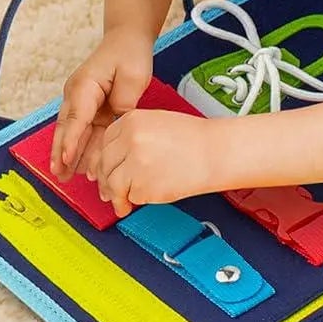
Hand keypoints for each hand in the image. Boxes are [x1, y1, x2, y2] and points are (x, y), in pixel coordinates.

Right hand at [52, 28, 153, 178]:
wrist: (126, 39)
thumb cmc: (129, 54)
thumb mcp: (133, 76)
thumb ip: (124, 101)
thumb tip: (118, 123)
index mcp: (85, 86)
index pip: (76, 118)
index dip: (71, 140)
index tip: (66, 159)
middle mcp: (76, 95)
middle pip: (67, 128)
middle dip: (61, 153)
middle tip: (58, 176)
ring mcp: (80, 101)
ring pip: (72, 133)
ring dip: (68, 154)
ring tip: (64, 176)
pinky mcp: (88, 108)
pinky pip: (83, 131)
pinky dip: (80, 147)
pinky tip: (79, 164)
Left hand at [90, 110, 216, 217]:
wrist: (217, 153)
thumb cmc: (196, 140)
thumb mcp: (158, 123)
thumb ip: (134, 136)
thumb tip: (115, 158)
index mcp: (132, 120)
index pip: (105, 142)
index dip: (105, 158)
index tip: (106, 168)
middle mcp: (130, 140)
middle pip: (105, 163)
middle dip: (105, 179)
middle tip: (109, 189)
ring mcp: (135, 163)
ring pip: (112, 182)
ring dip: (115, 195)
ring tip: (121, 201)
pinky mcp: (143, 186)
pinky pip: (129, 196)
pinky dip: (131, 201)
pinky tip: (137, 201)